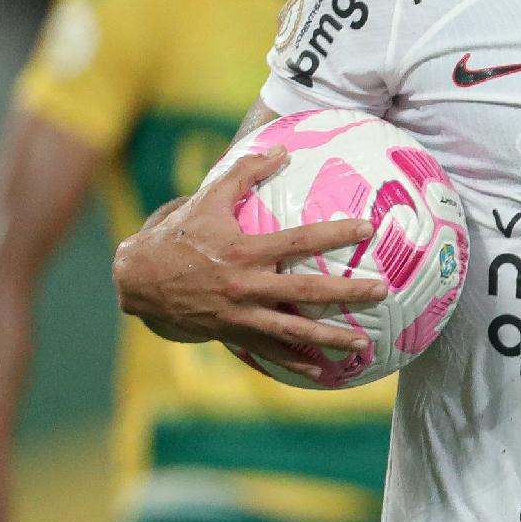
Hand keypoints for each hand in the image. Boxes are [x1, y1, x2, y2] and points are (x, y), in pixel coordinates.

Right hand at [112, 145, 385, 377]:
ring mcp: (240, 315)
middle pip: (305, 293)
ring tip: (365, 345)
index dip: (335, 234)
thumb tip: (282, 148)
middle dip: (347, 293)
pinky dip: (297, 363)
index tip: (368, 229)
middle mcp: (245, 286)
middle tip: (383, 290)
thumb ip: (244, 172)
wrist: (137, 281)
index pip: (299, 242)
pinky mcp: (233, 334)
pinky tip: (325, 372)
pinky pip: (270, 352)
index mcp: (244, 252)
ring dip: (331, 338)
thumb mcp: (207, 199)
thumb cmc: (178, 236)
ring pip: (293, 331)